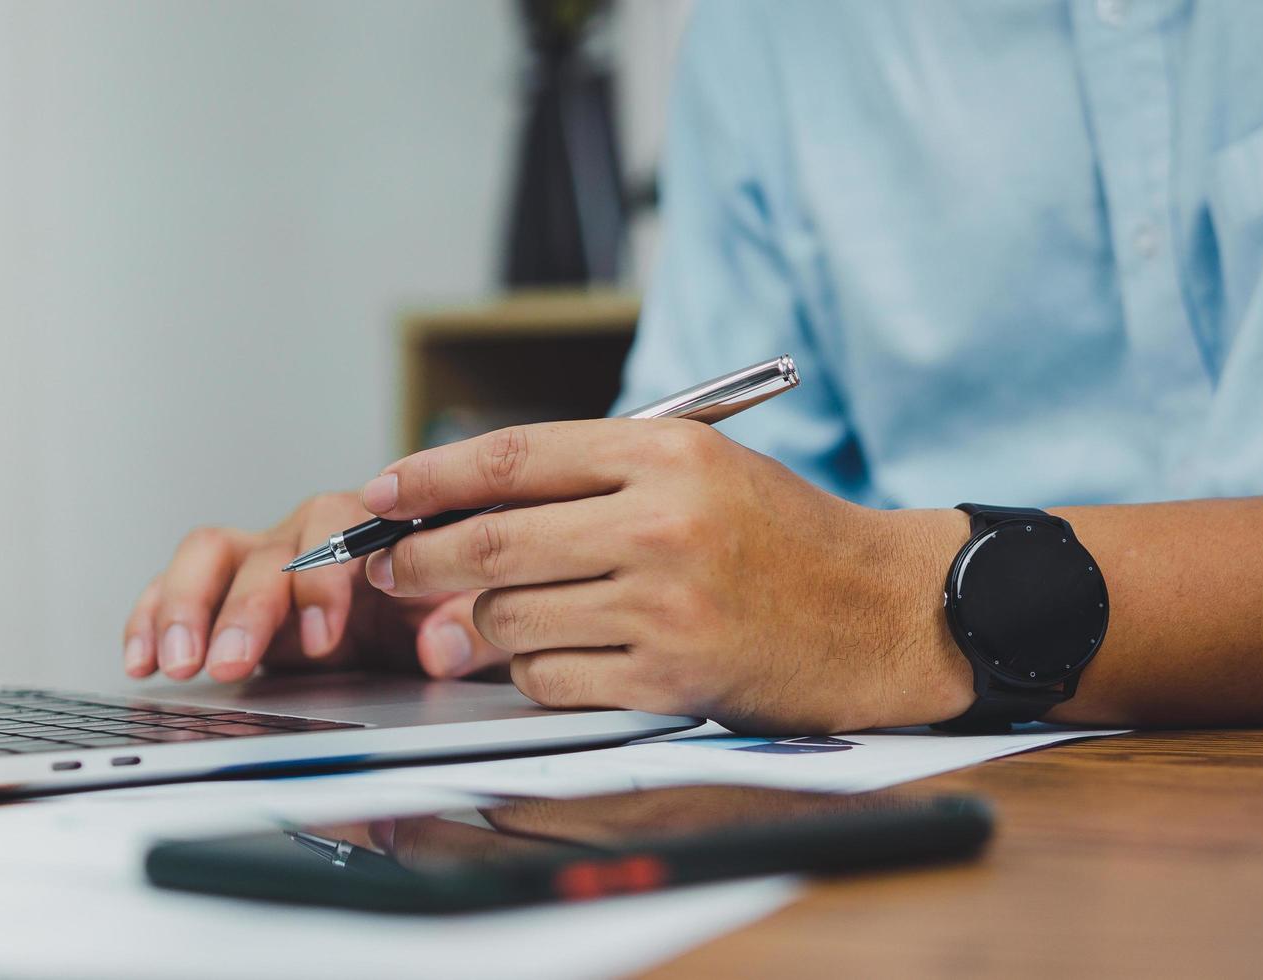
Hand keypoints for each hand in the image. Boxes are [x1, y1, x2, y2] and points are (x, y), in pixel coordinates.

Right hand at [123, 492, 509, 682]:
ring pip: (213, 554)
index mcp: (378, 530)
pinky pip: (178, 586)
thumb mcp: (470, 622)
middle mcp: (316, 534)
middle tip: (230, 662)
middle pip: (270, 550)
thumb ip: (466, 632)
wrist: (425, 616)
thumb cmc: (445, 606)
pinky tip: (141, 658)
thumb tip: (442, 649)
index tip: (323, 639)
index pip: (343, 533)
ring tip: (177, 663)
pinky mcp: (231, 589)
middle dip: (247, 608)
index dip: (325, 584)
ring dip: (187, 606)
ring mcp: (268, 558)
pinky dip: (152, 617)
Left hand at [357, 420, 974, 732]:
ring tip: (504, 613)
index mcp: (666, 454)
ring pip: (513, 617)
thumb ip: (595, 477)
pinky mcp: (670, 680)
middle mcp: (660, 524)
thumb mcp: (702, 468)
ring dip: (489, 621)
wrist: (880, 611)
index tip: (382, 493)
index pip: (514, 459)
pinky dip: (538, 671)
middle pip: (491, 542)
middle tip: (386, 567)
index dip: (429, 476)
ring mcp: (664, 607)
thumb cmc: (784, 535)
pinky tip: (565, 653)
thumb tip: (469, 505)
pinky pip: (552, 679)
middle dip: (416, 559)